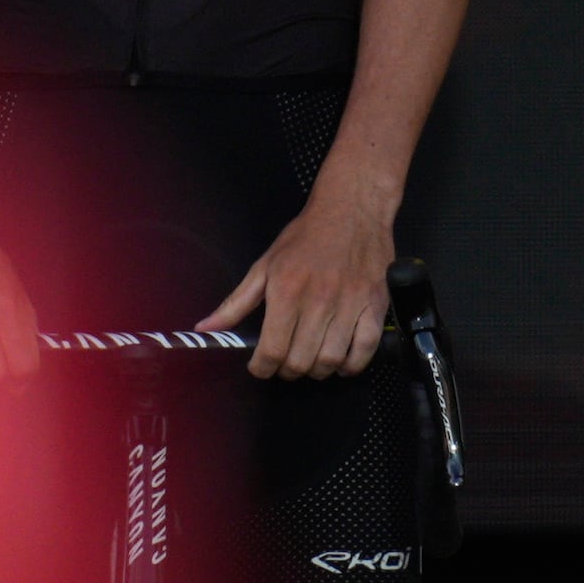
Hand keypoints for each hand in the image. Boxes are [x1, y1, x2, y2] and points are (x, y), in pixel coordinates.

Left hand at [203, 177, 399, 377]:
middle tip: (285, 364)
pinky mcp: (375, 306)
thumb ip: (236, 302)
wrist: (352, 212)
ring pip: (332, 360)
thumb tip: (207, 328)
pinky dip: (352, 365)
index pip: (272, 350)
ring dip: (318, 370)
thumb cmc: (307, 237)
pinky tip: (342, 361)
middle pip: (300, 361)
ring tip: (312, 362)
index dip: (262, 368)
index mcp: (287, 291)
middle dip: (287, 371)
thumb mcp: (264, 266)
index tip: (261, 367)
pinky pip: (365, 350)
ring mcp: (350, 305)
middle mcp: (319, 301)